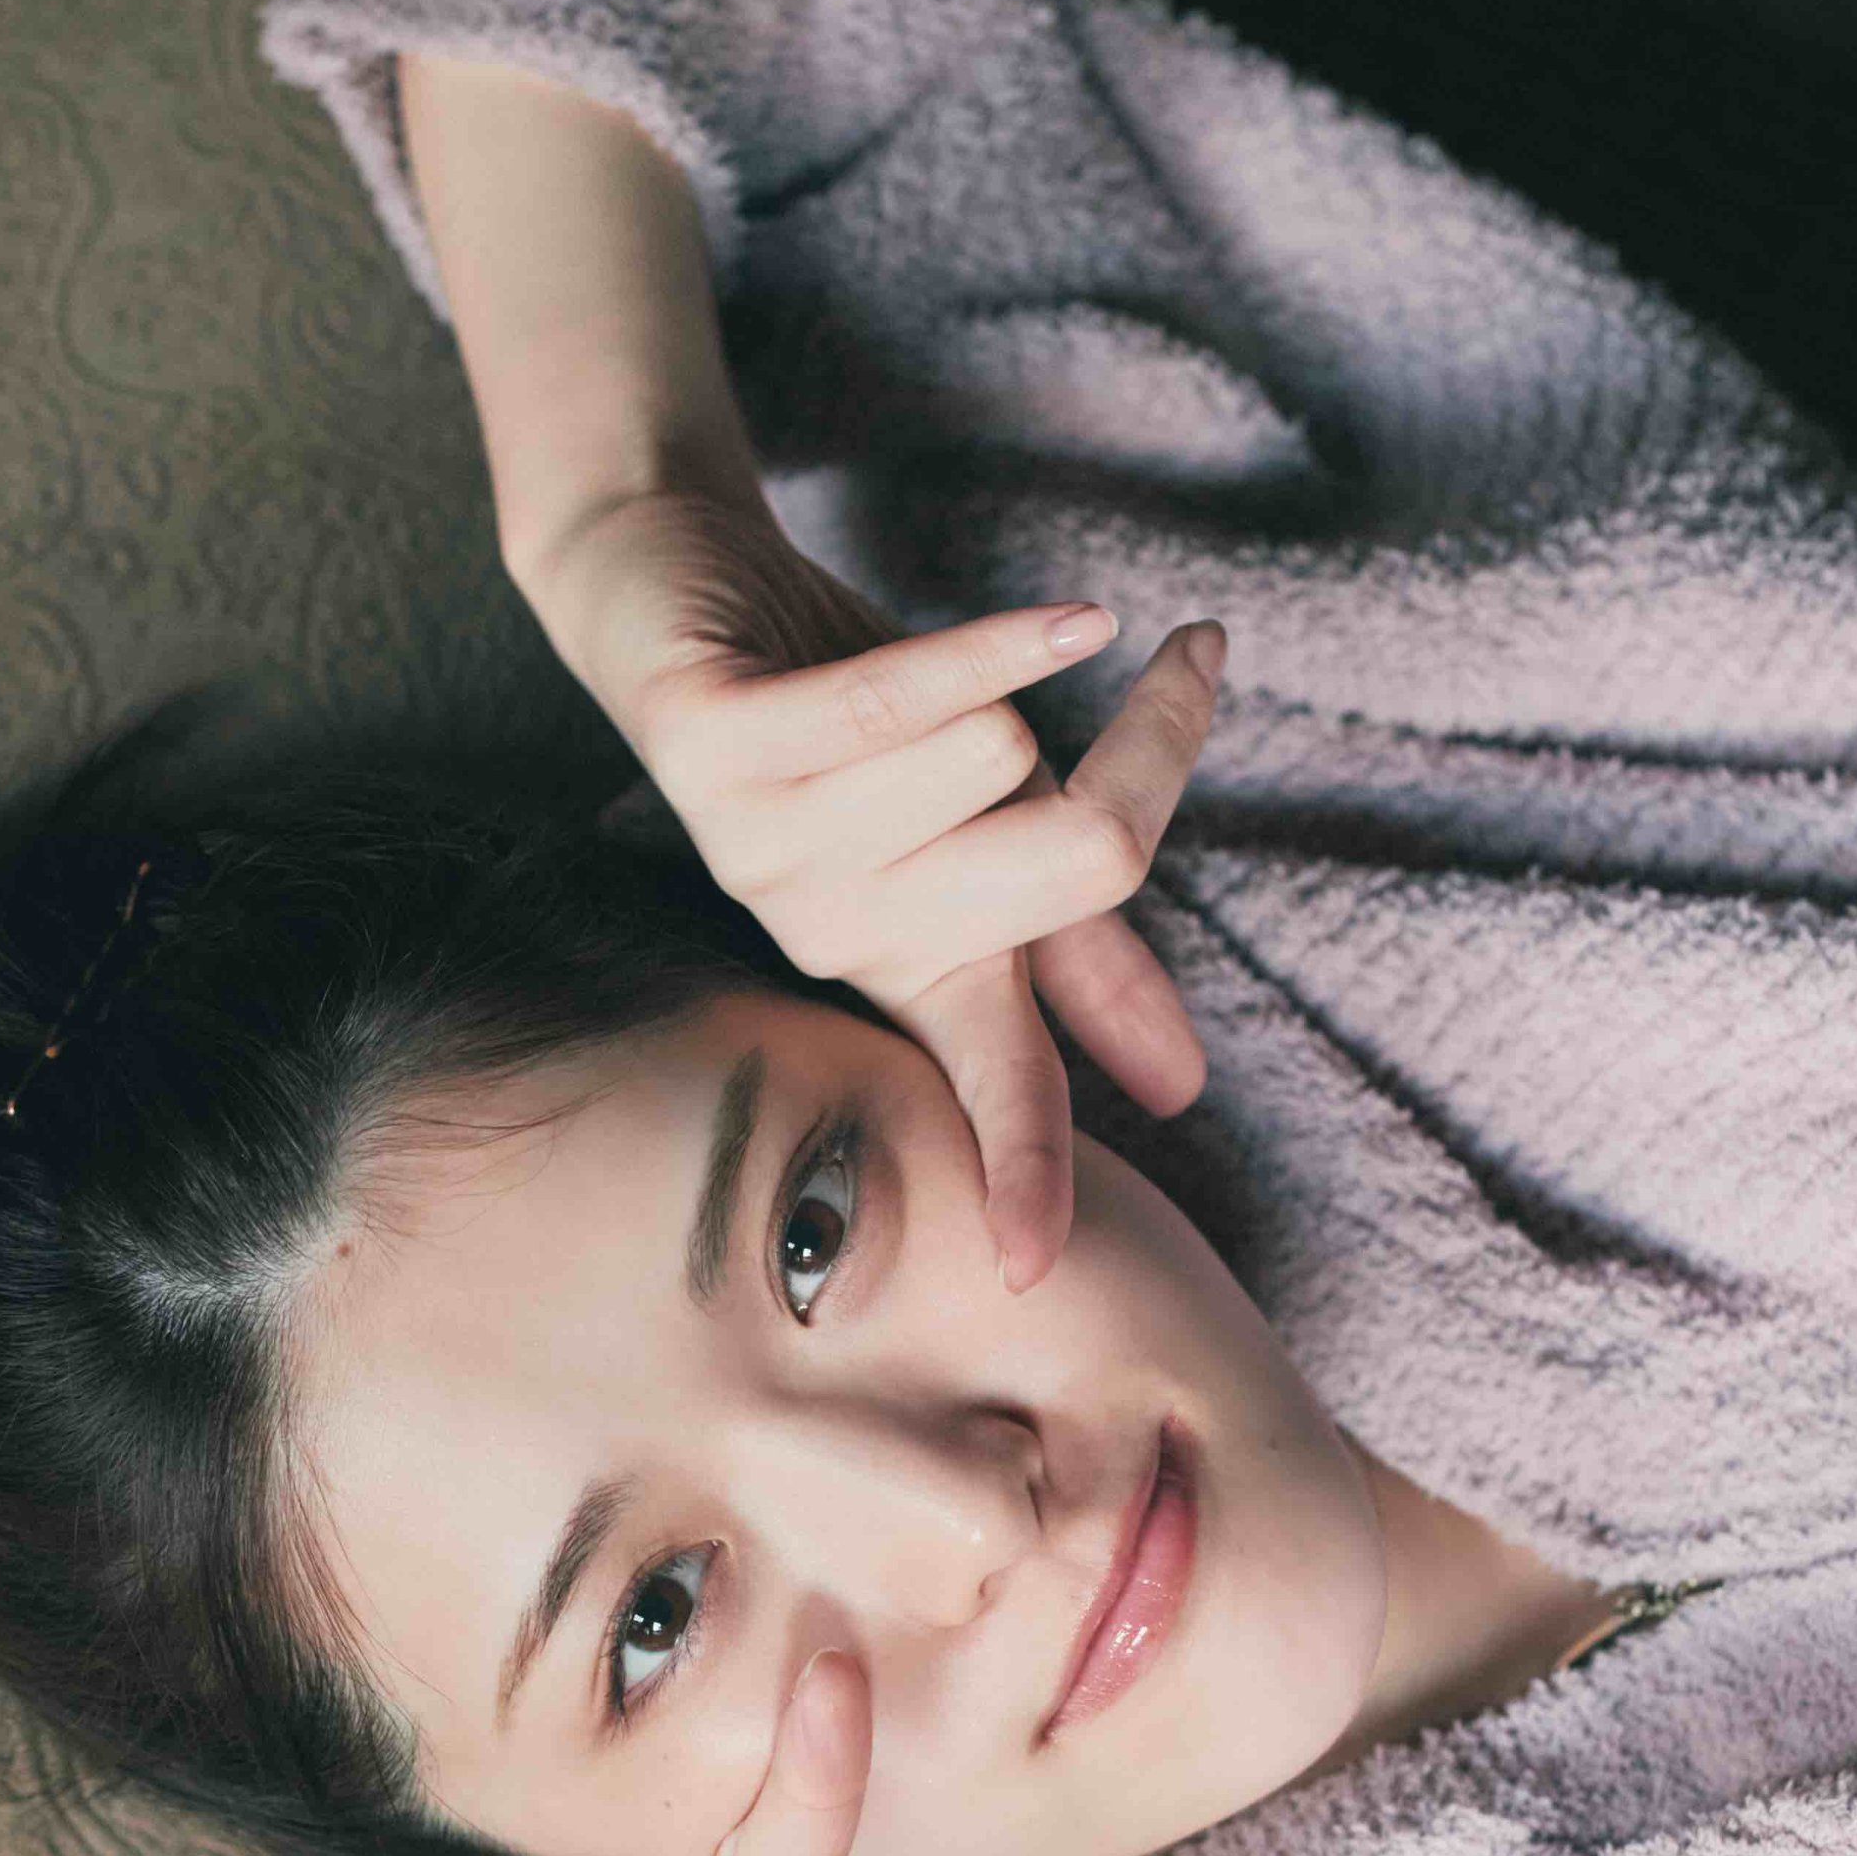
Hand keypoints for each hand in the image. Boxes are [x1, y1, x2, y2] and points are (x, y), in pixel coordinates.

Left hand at [527, 485, 1221, 1288]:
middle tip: (1153, 685)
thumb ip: (1077, 948)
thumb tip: (1175, 1087)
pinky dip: (1005, 643)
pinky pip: (898, 701)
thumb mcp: (991, 834)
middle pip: (1071, 865)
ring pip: (994, 756)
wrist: (681, 583)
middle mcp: (834, 929)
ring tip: (930, 665)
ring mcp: (764, 845)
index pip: (995, 1083)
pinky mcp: (717, 744)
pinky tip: (1084, 623)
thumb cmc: (860, 716)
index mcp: (910, 966)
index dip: (1018, 1172)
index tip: (1029, 1272)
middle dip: (1139, 755)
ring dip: (999, 678)